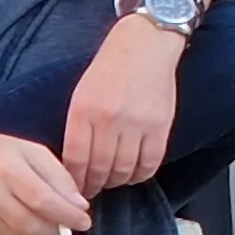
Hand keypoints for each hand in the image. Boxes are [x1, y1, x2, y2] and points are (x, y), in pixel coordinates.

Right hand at [0, 119, 91, 234]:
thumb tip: (78, 205)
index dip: (68, 216)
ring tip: (51, 228)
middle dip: (57, 229)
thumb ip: (57, 176)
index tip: (85, 221)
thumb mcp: (31, 151)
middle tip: (68, 225)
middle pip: (32, 225)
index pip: (44, 201)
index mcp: (9, 171)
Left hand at [62, 17, 184, 195]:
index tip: (74, 189)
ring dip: (117, 182)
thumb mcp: (81, 94)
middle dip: (94, 185)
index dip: (74, 181)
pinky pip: (150, 163)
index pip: (75, 161)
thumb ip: (78, 128)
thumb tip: (76, 166)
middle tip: (93, 189)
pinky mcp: (160, 126)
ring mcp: (137, 124)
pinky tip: (134, 173)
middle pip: (99, 169)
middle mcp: (109, 120)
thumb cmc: (109, 69)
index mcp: (84, 111)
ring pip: (124, 170)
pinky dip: (140, 175)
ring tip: (113, 181)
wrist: (144, 45)